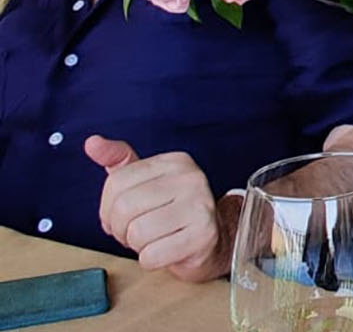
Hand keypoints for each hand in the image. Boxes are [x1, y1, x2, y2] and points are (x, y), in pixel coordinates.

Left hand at [85, 135, 226, 281]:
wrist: (209, 241)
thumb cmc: (171, 212)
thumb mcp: (145, 181)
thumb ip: (118, 160)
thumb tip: (92, 143)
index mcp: (175, 161)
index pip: (116, 183)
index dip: (108, 208)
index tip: (122, 215)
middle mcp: (191, 178)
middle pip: (124, 209)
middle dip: (121, 229)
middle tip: (137, 232)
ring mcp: (200, 205)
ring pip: (137, 233)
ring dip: (137, 246)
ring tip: (154, 240)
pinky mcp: (204, 235)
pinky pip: (152, 255)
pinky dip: (151, 260)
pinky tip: (166, 251)